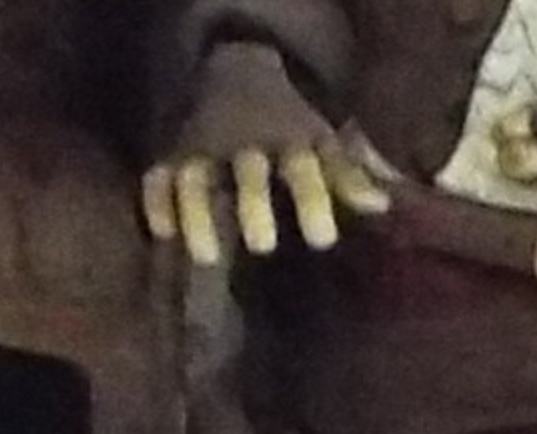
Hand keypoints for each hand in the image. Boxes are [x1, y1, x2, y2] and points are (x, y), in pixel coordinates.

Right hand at [140, 40, 398, 261]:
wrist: (239, 74)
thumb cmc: (291, 125)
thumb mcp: (324, 143)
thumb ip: (348, 176)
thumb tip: (380, 206)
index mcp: (289, 141)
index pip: (303, 167)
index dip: (312, 199)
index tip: (321, 239)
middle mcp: (245, 144)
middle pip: (248, 170)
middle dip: (253, 204)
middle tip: (262, 245)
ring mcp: (204, 149)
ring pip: (196, 176)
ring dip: (198, 213)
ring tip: (206, 256)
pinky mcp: (172, 157)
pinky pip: (157, 178)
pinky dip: (157, 203)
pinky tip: (163, 235)